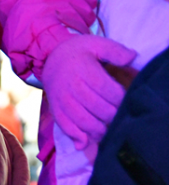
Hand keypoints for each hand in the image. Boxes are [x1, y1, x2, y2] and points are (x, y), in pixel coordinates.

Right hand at [42, 35, 135, 149]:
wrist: (50, 57)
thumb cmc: (78, 52)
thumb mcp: (95, 44)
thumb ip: (115, 50)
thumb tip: (133, 57)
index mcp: (84, 70)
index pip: (108, 91)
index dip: (121, 99)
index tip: (124, 99)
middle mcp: (71, 86)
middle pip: (99, 109)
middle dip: (113, 115)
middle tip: (118, 115)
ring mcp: (62, 99)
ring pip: (84, 121)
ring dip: (100, 129)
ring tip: (107, 127)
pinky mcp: (55, 108)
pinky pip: (66, 127)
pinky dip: (77, 136)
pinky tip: (87, 140)